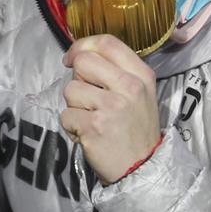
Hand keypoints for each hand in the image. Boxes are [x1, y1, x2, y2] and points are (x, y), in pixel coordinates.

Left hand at [60, 34, 160, 184]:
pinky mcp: (94, 126)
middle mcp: (129, 87)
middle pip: (83, 61)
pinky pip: (66, 115)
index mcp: (141, 74)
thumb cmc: (135, 128)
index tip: (72, 57)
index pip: (106, 42)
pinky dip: (72, 127)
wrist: (144, 169)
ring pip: (70, 89)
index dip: (83, 45)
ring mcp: (111, 107)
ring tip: (92, 119)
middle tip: (88, 97)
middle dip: (77, 78)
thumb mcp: (139, 92)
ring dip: (75, 106)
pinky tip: (89, 134)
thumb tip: (79, 54)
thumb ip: (115, 70)